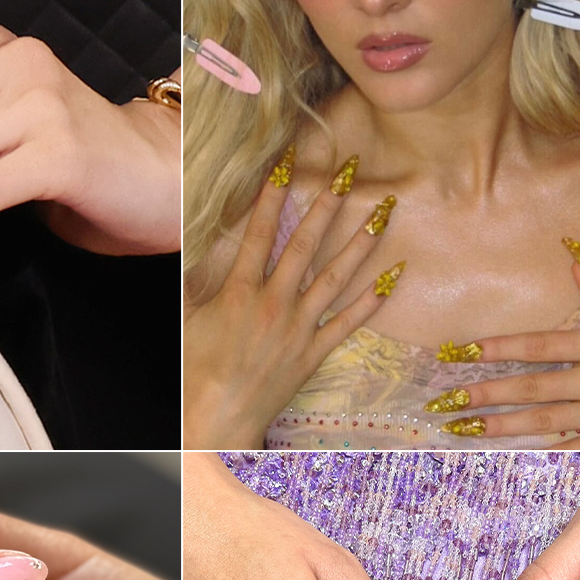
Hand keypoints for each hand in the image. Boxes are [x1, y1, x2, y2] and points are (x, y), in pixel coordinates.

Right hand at [183, 150, 394, 447]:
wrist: (215, 418)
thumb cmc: (194, 370)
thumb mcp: (186, 318)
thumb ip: (193, 281)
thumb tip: (191, 247)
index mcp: (238, 291)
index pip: (258, 232)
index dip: (273, 195)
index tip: (289, 161)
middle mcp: (273, 302)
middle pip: (305, 244)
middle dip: (328, 204)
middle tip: (351, 171)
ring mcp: (298, 327)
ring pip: (335, 276)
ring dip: (361, 242)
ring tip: (384, 212)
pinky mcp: (313, 352)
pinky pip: (348, 322)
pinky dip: (371, 300)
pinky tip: (393, 276)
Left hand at [424, 266, 579, 446]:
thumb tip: (573, 265)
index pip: (538, 345)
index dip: (496, 348)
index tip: (460, 352)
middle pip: (531, 386)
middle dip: (484, 393)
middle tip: (445, 400)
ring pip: (542, 420)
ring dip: (498, 425)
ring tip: (461, 428)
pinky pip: (568, 448)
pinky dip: (535, 450)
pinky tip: (504, 452)